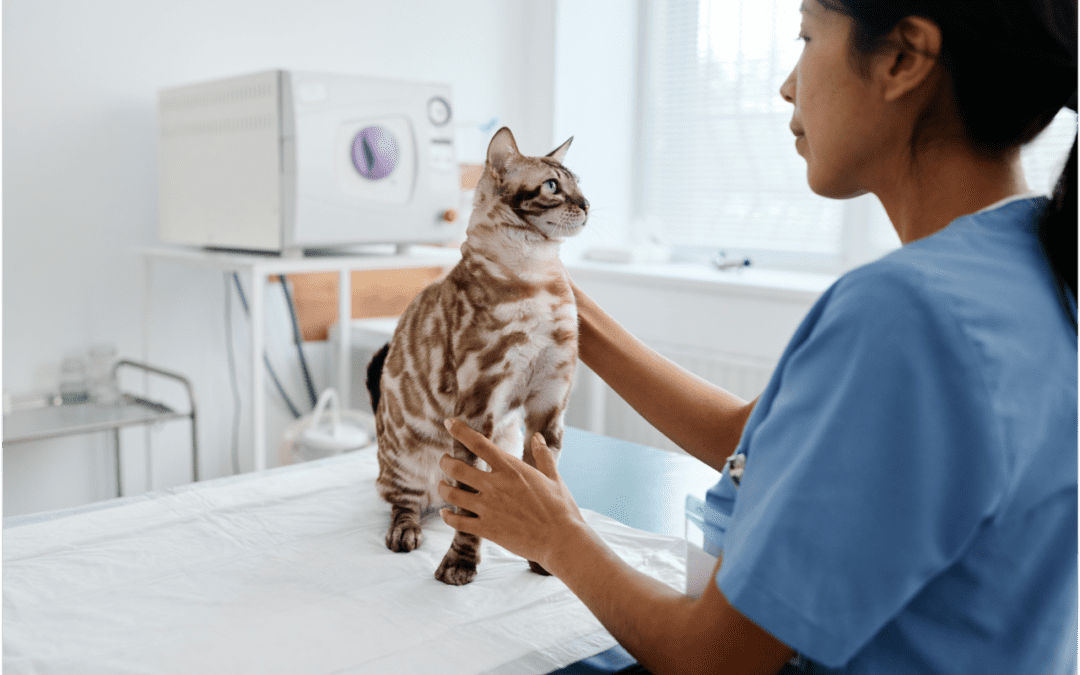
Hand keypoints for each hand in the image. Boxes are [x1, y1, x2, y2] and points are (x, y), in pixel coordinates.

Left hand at [438, 418, 588, 571]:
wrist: (560, 540)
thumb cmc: (560, 508)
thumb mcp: (554, 478)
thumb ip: (543, 456)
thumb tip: (538, 438)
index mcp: (511, 469)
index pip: (479, 444)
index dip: (460, 431)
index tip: (449, 423)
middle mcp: (495, 485)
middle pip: (456, 468)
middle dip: (445, 462)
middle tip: (444, 461)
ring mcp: (488, 508)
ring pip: (452, 494)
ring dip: (443, 488)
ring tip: (442, 485)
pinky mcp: (486, 529)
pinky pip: (457, 522)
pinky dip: (447, 516)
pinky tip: (446, 513)